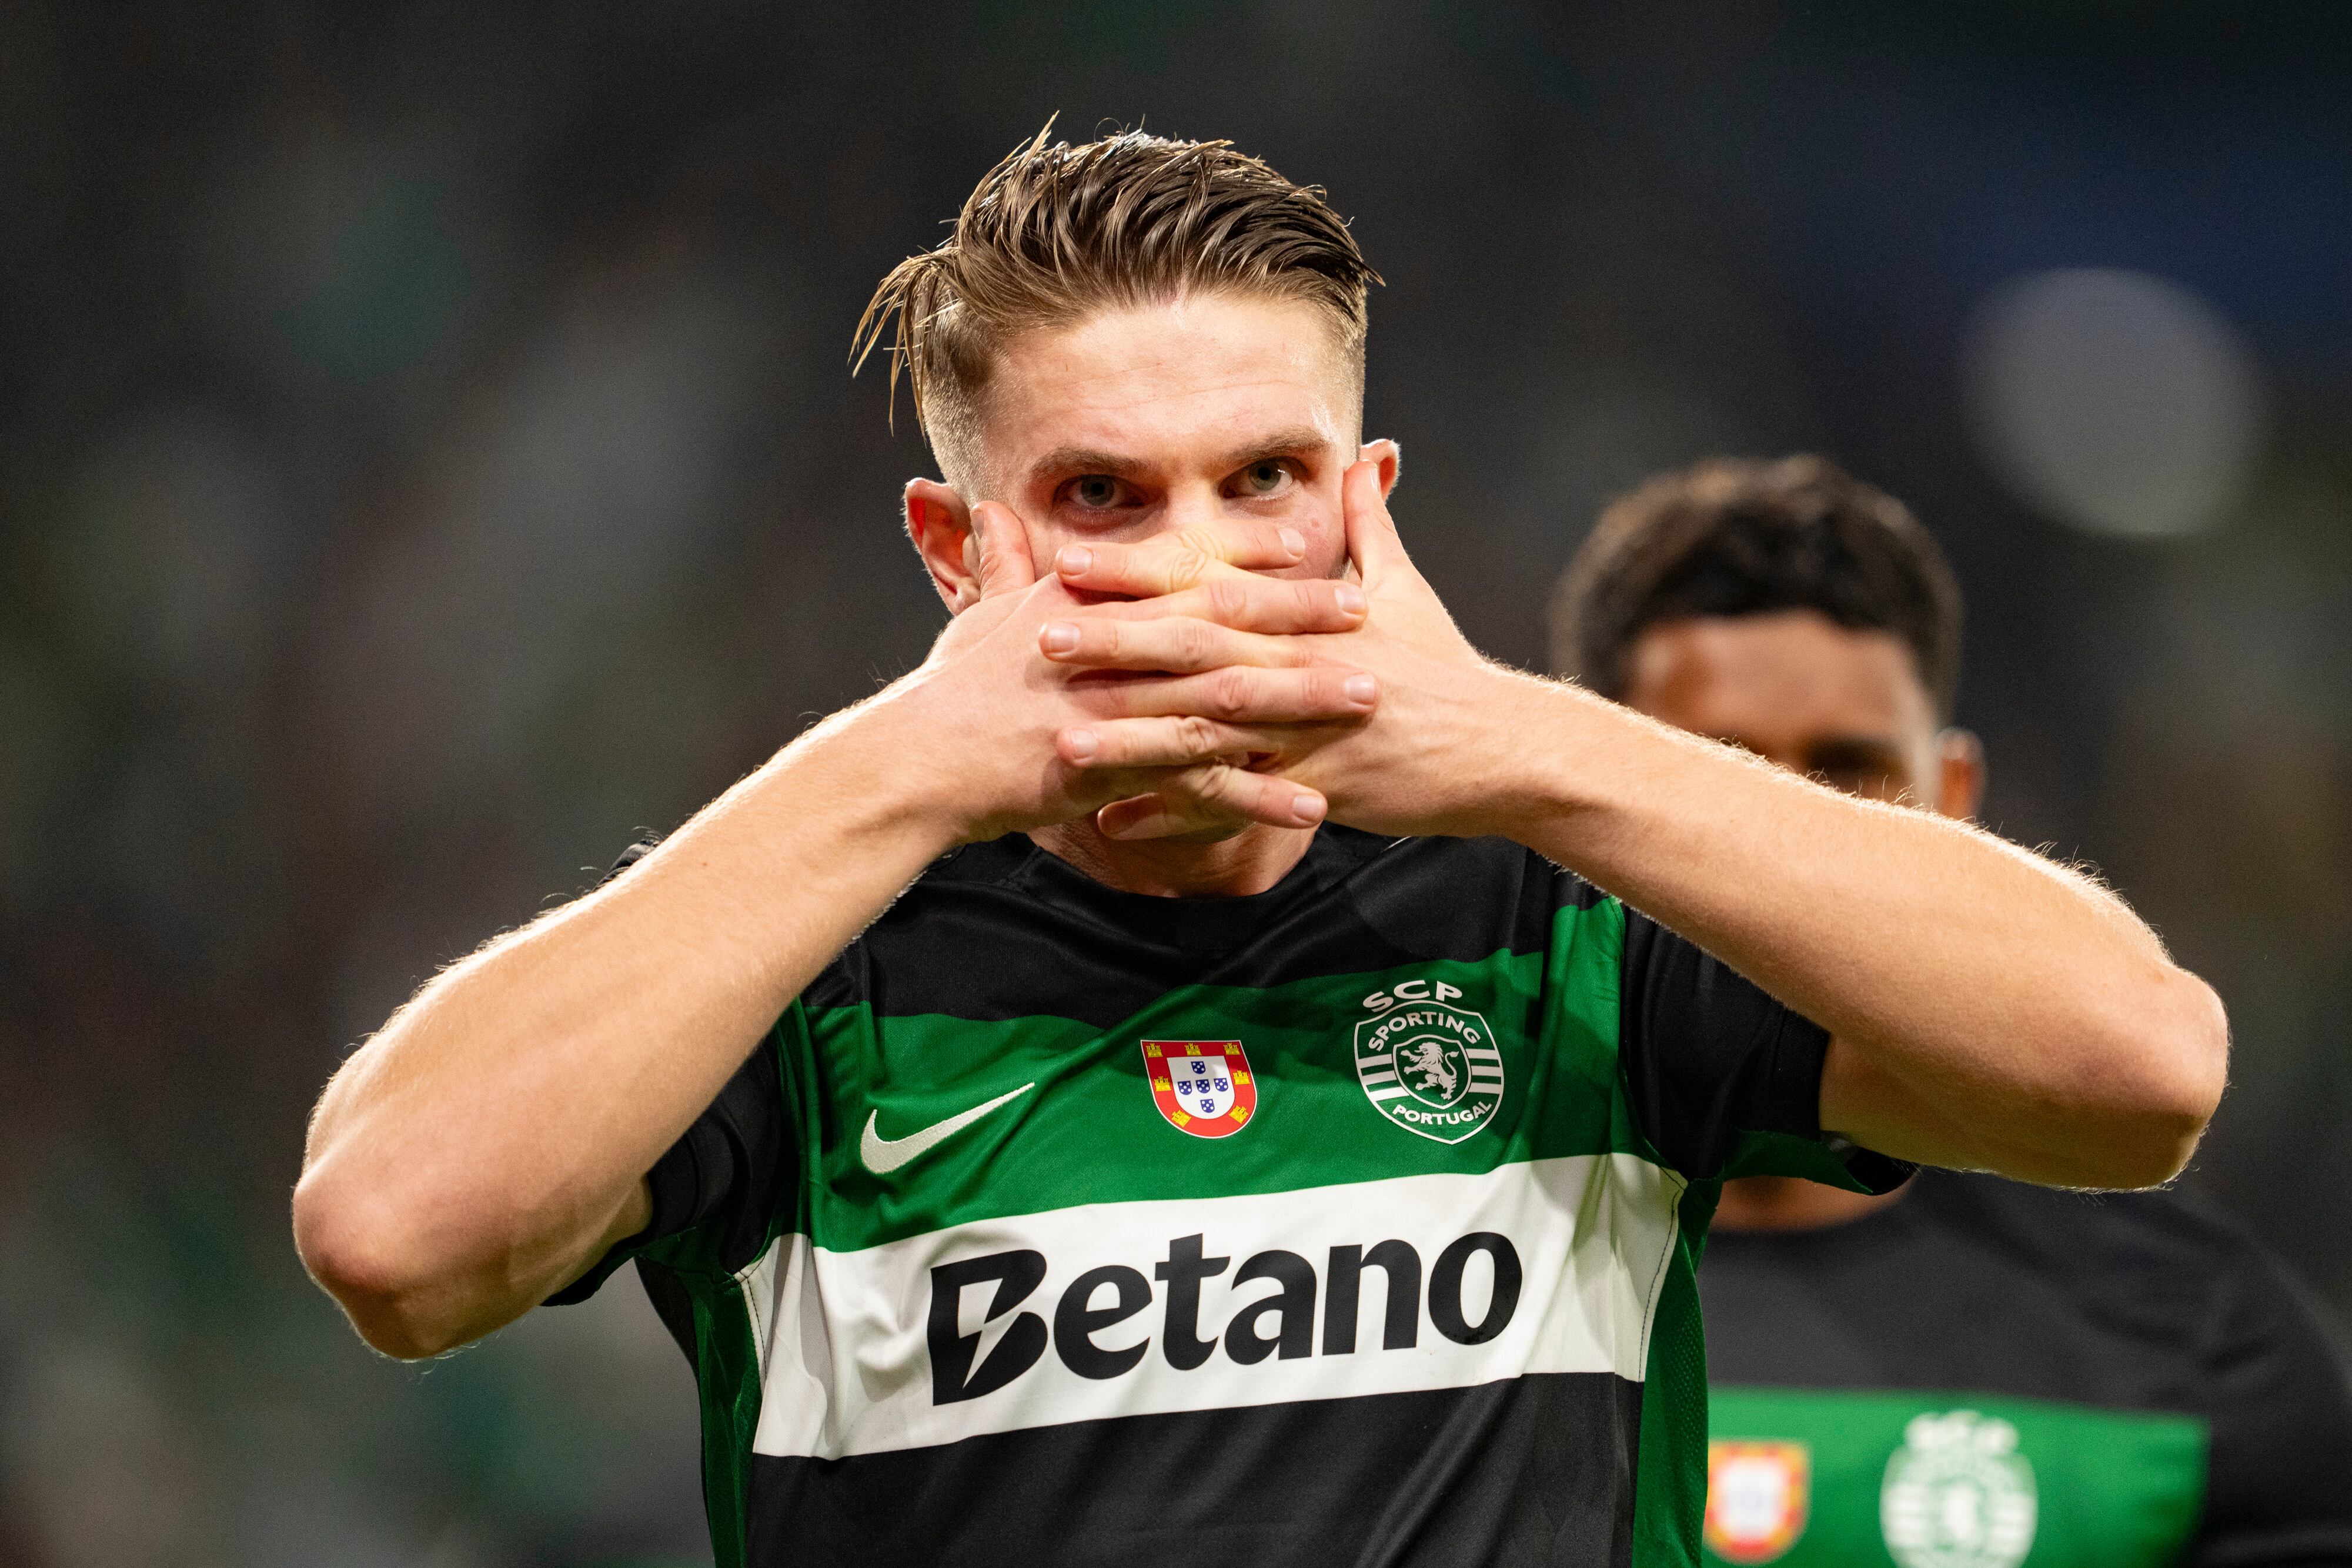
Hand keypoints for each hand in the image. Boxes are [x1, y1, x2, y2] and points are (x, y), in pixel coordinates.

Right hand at [892, 502, 1379, 842]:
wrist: (921, 762)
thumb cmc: (950, 689)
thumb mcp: (978, 613)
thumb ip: (1001, 562)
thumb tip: (987, 508)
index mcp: (1087, 600)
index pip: (1180, 564)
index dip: (1245, 552)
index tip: (1303, 543)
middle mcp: (1112, 645)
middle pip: (1224, 622)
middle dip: (1299, 615)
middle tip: (1366, 609)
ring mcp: (1119, 708)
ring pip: (1231, 696)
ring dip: (1304, 699)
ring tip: (1368, 698)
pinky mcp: (1121, 771)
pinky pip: (1206, 783)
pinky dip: (1263, 795)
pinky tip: (1315, 805)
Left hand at [1045, 461, 1520, 838]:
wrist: (1502, 747)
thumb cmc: (1446, 667)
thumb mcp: (1405, 587)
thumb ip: (1370, 522)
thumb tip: (1370, 454)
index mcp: (1303, 615)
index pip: (1207, 584)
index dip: (1138, 573)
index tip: (1071, 562)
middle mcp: (1296, 665)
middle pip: (1194, 650)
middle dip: (1116, 644)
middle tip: (1039, 639)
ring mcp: (1305, 729)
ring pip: (1205, 731)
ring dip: (1130, 739)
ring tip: (1058, 744)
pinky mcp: (1317, 786)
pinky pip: (1232, 804)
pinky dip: (1173, 817)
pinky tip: (1114, 825)